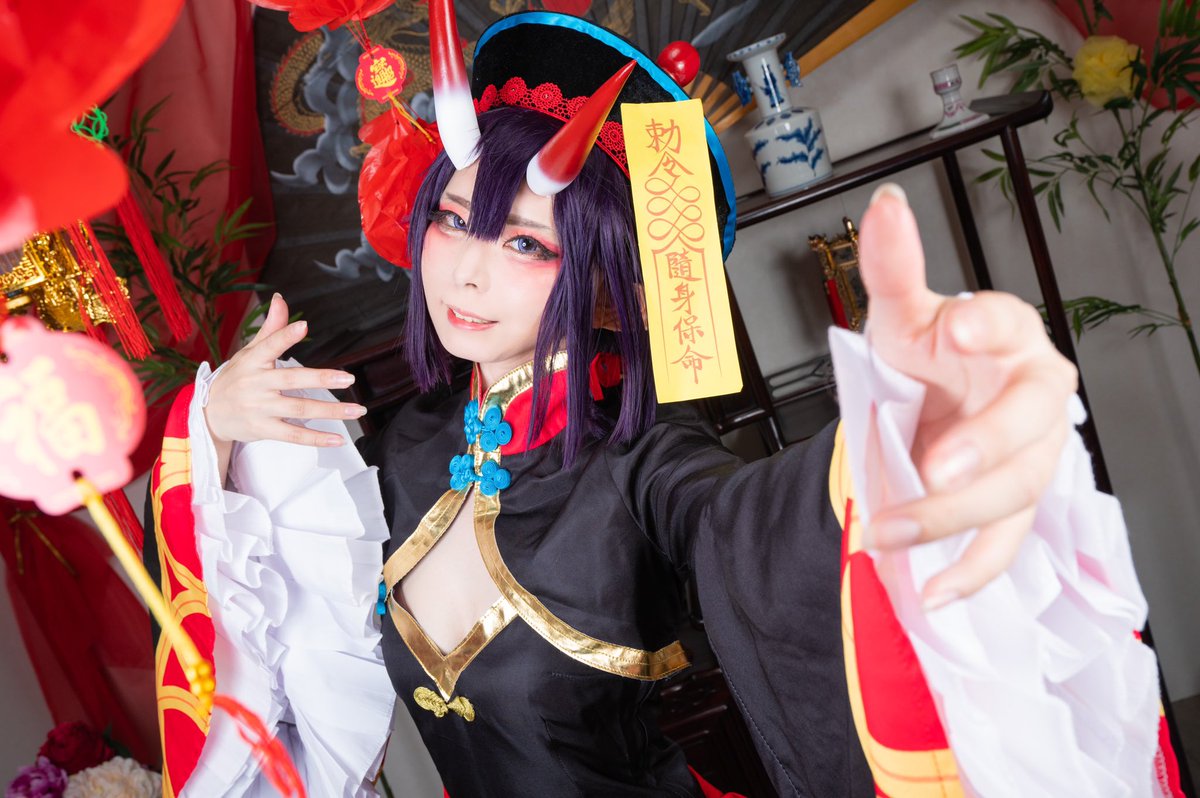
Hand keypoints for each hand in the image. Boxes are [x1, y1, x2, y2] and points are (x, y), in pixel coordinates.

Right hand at [205, 294, 365, 448]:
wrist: (209, 415)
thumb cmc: (235, 379)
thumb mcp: (249, 352)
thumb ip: (271, 329)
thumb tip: (280, 299)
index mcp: (252, 361)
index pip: (269, 346)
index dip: (285, 336)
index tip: (303, 326)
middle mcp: (256, 384)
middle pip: (292, 380)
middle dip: (321, 378)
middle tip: (348, 378)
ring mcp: (259, 409)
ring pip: (299, 409)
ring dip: (331, 411)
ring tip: (357, 409)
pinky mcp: (263, 429)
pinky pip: (293, 435)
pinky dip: (316, 438)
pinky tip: (338, 438)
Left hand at [857, 184, 1077, 609]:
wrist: (932, 406)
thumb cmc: (926, 357)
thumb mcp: (900, 315)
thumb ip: (891, 264)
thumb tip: (883, 203)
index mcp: (1006, 334)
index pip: (1010, 322)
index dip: (988, 324)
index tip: (958, 325)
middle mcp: (1032, 395)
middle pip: (1024, 424)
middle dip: (981, 448)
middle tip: (934, 468)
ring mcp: (1031, 458)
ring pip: (1011, 492)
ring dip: (949, 518)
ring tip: (890, 532)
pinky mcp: (1014, 507)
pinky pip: (1004, 546)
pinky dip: (970, 571)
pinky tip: (933, 591)